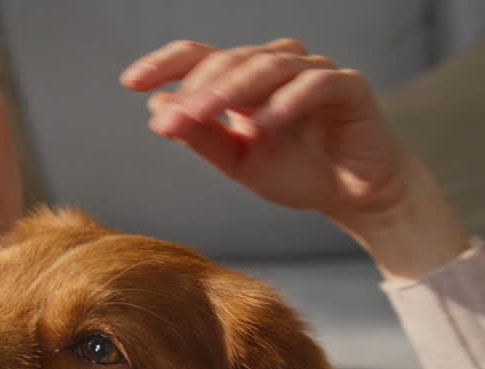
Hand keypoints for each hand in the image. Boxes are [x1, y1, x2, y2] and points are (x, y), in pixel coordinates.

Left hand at [121, 39, 469, 280]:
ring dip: (233, 89)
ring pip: (269, 66)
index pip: (200, 57)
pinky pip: (317, 85)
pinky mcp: (349, 88)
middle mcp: (278, 66)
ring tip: (205, 112)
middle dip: (198, 87)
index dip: (166, 64)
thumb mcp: (238, 161)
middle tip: (174, 116)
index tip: (130, 82)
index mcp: (245, 80)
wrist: (353, 195)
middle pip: (231, 60)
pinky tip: (265, 121)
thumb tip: (158, 110)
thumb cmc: (296, 171)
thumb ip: (201, 136)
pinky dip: (289, 101)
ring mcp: (314, 72)